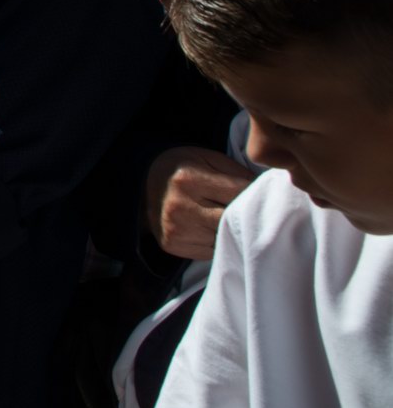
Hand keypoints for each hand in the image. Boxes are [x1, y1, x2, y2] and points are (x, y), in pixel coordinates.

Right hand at [144, 146, 256, 260]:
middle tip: (255, 212)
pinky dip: (219, 242)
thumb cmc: (180, 169)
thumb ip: (236, 171)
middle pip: (234, 221)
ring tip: (231, 220)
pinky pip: (212, 250)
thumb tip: (268, 191)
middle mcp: (181, 207)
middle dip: (248, 216)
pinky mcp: (174, 245)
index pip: (240, 193)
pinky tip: (213, 229)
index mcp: (189, 179)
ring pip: (226, 239)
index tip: (266, 196)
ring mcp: (177, 229)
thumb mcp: (205, 157)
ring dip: (234, 232)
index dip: (257, 195)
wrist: (140, 186)